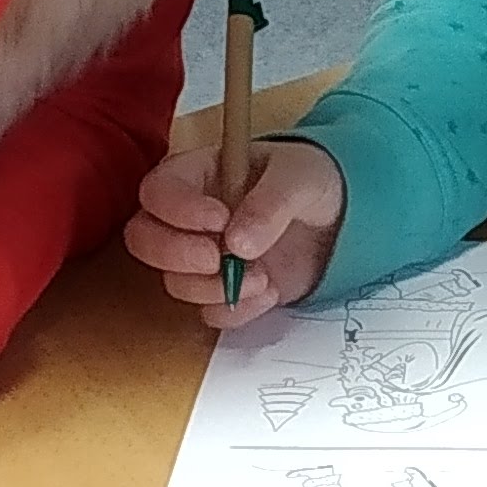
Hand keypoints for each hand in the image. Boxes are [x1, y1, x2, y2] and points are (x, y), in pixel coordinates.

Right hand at [123, 136, 341, 329]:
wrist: (342, 217)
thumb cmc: (311, 179)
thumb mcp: (299, 178)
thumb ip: (270, 203)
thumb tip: (237, 244)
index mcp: (199, 174)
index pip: (157, 191)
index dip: (177, 209)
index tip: (218, 220)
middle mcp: (189, 218)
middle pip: (145, 240)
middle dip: (176, 255)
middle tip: (218, 259)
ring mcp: (203, 257)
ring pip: (175, 282)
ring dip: (212, 287)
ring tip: (263, 277)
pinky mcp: (223, 290)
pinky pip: (209, 312)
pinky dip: (236, 310)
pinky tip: (270, 292)